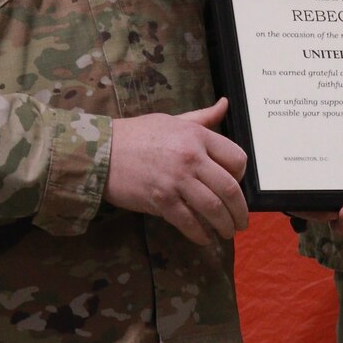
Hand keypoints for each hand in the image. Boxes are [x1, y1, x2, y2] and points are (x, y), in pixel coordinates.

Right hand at [105, 98, 248, 245]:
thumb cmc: (137, 134)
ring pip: (213, 208)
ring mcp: (176, 180)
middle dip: (239, 210)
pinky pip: (188, 222)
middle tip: (241, 221)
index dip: (242, 175)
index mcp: (197, 135)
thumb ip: (202, 117)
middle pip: (229, 188)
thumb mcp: (173, 119)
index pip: (236, 158)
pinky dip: (200, 234)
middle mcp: (191, 157)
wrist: (101, 151)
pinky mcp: (161, 200)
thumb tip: (224, 104)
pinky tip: (204, 238)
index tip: (237, 185)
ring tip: (227, 232)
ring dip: (224, 225)